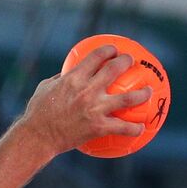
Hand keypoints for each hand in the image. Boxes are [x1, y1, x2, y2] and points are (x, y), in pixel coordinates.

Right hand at [19, 45, 151, 154]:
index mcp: (74, 78)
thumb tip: (69, 72)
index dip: (109, 50)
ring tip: (148, 91)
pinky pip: (123, 127)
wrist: (37, 137)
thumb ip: (60, 79)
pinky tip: (141, 128)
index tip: (114, 50)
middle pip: (116, 69)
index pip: (97, 56)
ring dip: (143, 93)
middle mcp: (87, 90)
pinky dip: (134, 128)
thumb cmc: (37, 112)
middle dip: (127, 61)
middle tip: (132, 62)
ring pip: (129, 97)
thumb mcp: (44, 89)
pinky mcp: (99, 126)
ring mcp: (95, 108)